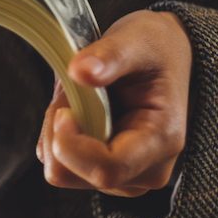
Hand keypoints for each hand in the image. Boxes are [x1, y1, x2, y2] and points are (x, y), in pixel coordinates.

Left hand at [37, 10, 191, 196]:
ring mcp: (123, 176)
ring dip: (55, 131)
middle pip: (75, 174)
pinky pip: (59, 162)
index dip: (72, 145)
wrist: (159, 56)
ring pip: (62, 170)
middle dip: (58, 131)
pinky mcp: (101, 170)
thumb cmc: (152, 49)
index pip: (107, 170)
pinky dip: (56, 134)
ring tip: (80, 98)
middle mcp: (145, 169)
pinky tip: (77, 109)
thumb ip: (109, 56)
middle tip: (72, 92)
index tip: (63, 111)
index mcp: (161, 141)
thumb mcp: (136, 41)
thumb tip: (79, 72)